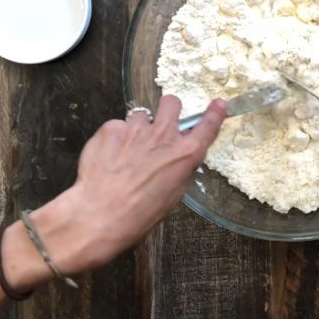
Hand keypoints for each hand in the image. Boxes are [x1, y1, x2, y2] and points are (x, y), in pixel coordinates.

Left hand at [30, 95, 225, 274]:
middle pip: (172, 103)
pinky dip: (114, 140)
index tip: (218, 104)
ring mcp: (136, 129)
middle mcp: (164, 136)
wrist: (99, 215)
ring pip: (141, 117)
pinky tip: (109, 158)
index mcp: (185, 154)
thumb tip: (178, 157)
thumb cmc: (139, 214)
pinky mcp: (111, 129)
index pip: (207, 126)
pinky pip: (117, 127)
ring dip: (137, 130)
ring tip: (126, 153)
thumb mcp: (173, 195)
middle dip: (168, 111)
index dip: (214, 113)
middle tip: (159, 127)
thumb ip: (179, 168)